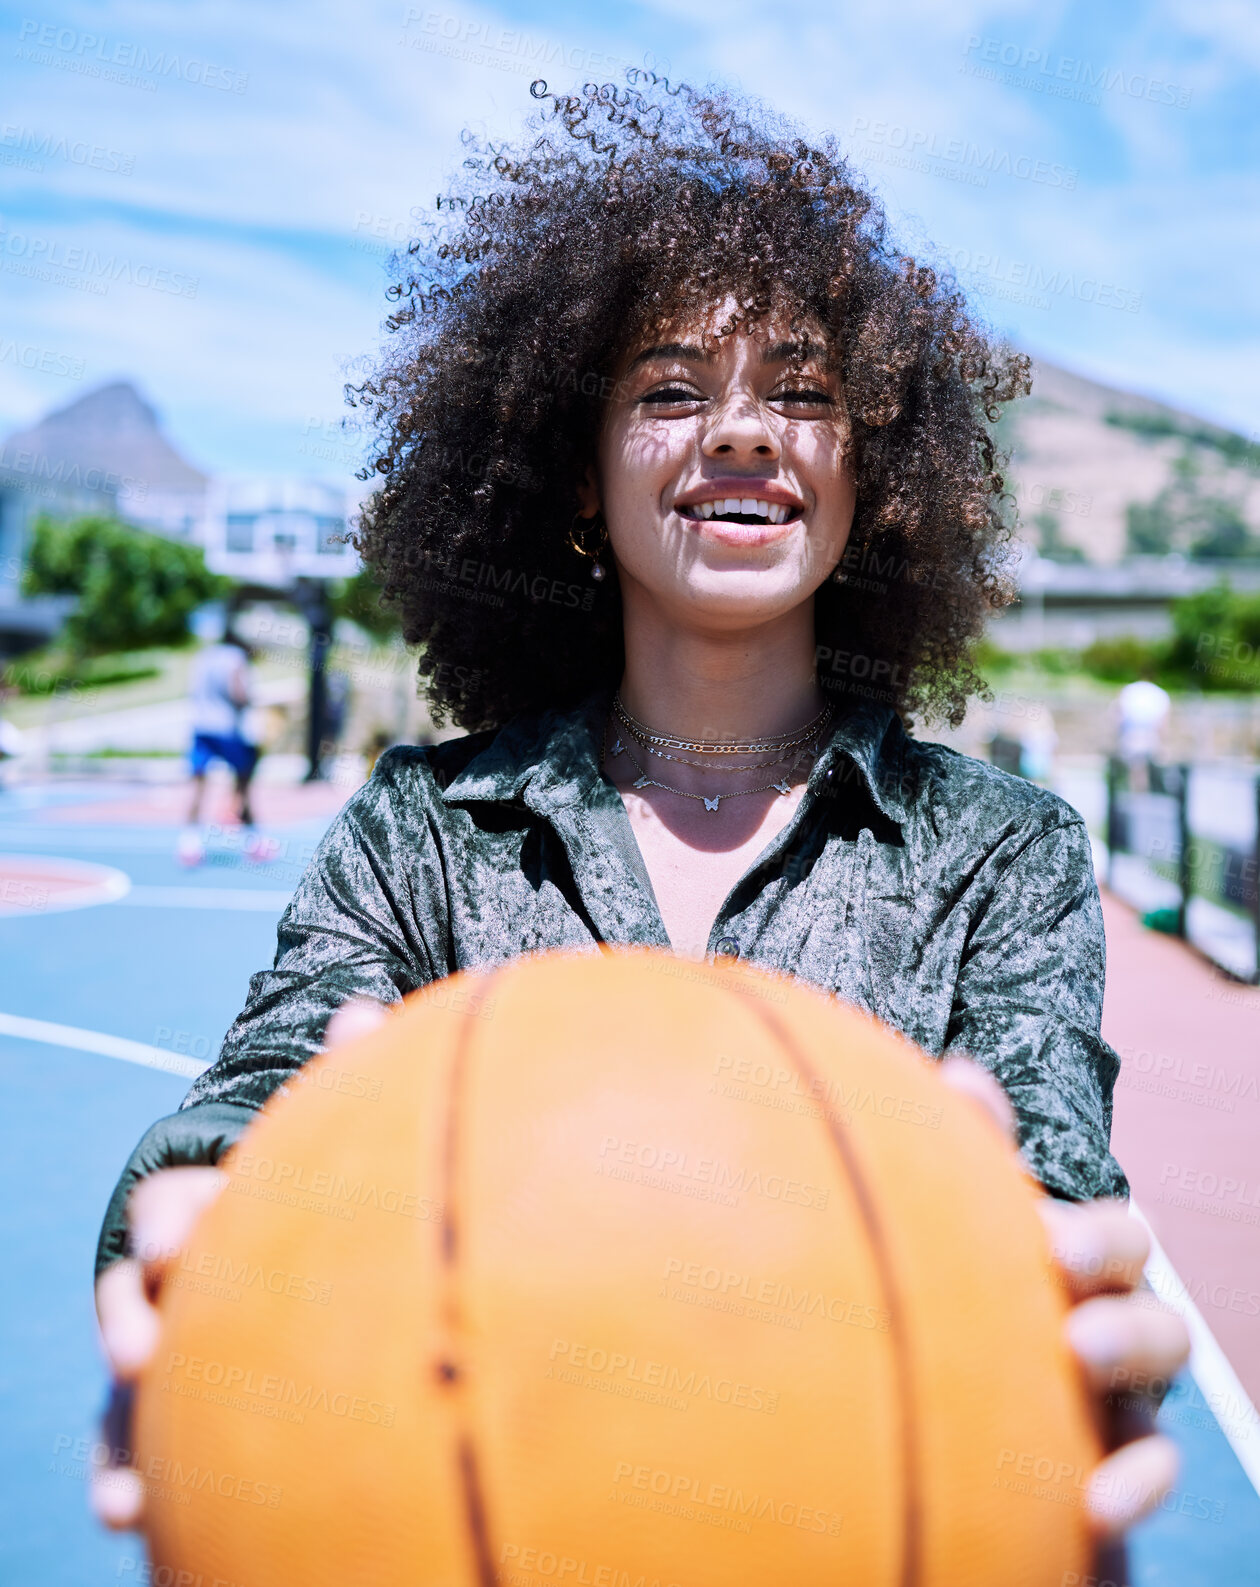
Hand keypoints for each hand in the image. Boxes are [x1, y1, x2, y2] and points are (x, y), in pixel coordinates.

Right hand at [90, 999, 388, 1529]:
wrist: (312, 1251)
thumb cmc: (321, 1184)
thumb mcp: (335, 1136)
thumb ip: (344, 1083)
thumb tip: (359, 1010)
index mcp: (217, 1205)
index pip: (175, 1206)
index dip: (172, 1223)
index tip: (177, 1251)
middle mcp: (180, 1275)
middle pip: (138, 1292)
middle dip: (136, 1314)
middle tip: (146, 1348)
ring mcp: (172, 1339)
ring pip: (131, 1376)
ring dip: (126, 1420)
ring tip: (131, 1482)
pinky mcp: (177, 1403)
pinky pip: (145, 1442)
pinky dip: (128, 1476)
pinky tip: (136, 1514)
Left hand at [940, 1058, 1190, 1540]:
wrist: (924, 1437)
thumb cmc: (938, 1314)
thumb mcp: (941, 1238)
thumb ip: (957, 1165)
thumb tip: (962, 1074)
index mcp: (1068, 1264)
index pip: (1113, 1236)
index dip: (1095, 1235)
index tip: (1047, 1241)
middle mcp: (1104, 1318)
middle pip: (1147, 1290)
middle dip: (1116, 1278)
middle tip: (1064, 1276)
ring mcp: (1116, 1395)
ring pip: (1163, 1369)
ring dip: (1131, 1352)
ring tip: (1079, 1357)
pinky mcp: (1112, 1468)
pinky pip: (1148, 1471)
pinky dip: (1137, 1484)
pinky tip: (1093, 1508)